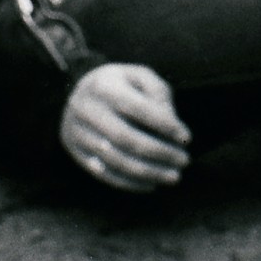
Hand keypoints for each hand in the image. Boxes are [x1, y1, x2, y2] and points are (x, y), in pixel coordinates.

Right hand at [60, 63, 189, 191]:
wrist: (77, 93)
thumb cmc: (119, 85)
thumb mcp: (140, 76)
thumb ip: (158, 93)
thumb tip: (170, 122)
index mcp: (103, 85)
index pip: (138, 108)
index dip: (165, 125)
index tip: (186, 138)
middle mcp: (84, 108)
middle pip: (125, 137)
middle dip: (159, 152)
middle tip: (184, 161)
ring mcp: (76, 131)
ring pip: (115, 159)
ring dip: (149, 172)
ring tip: (173, 176)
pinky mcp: (74, 150)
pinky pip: (102, 173)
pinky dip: (129, 183)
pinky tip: (151, 184)